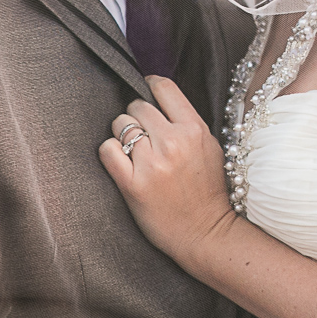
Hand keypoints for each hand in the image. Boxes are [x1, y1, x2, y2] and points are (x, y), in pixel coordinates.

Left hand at [98, 76, 234, 270]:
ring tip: (134, 152)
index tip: (145, 92)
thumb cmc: (207, 190)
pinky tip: (121, 163)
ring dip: (122, 135)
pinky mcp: (132, 184)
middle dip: (136, 117)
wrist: (205, 231)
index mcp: (194, 129)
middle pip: (137, 106)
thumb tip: (160, 101)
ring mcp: (152, 163)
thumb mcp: (209, 147)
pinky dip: (110, 153)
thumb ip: (187, 123)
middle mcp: (173, 141)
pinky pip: (107, 150)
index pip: (163, 87)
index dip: (149, 85)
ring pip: (120, 125)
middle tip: (142, 135)